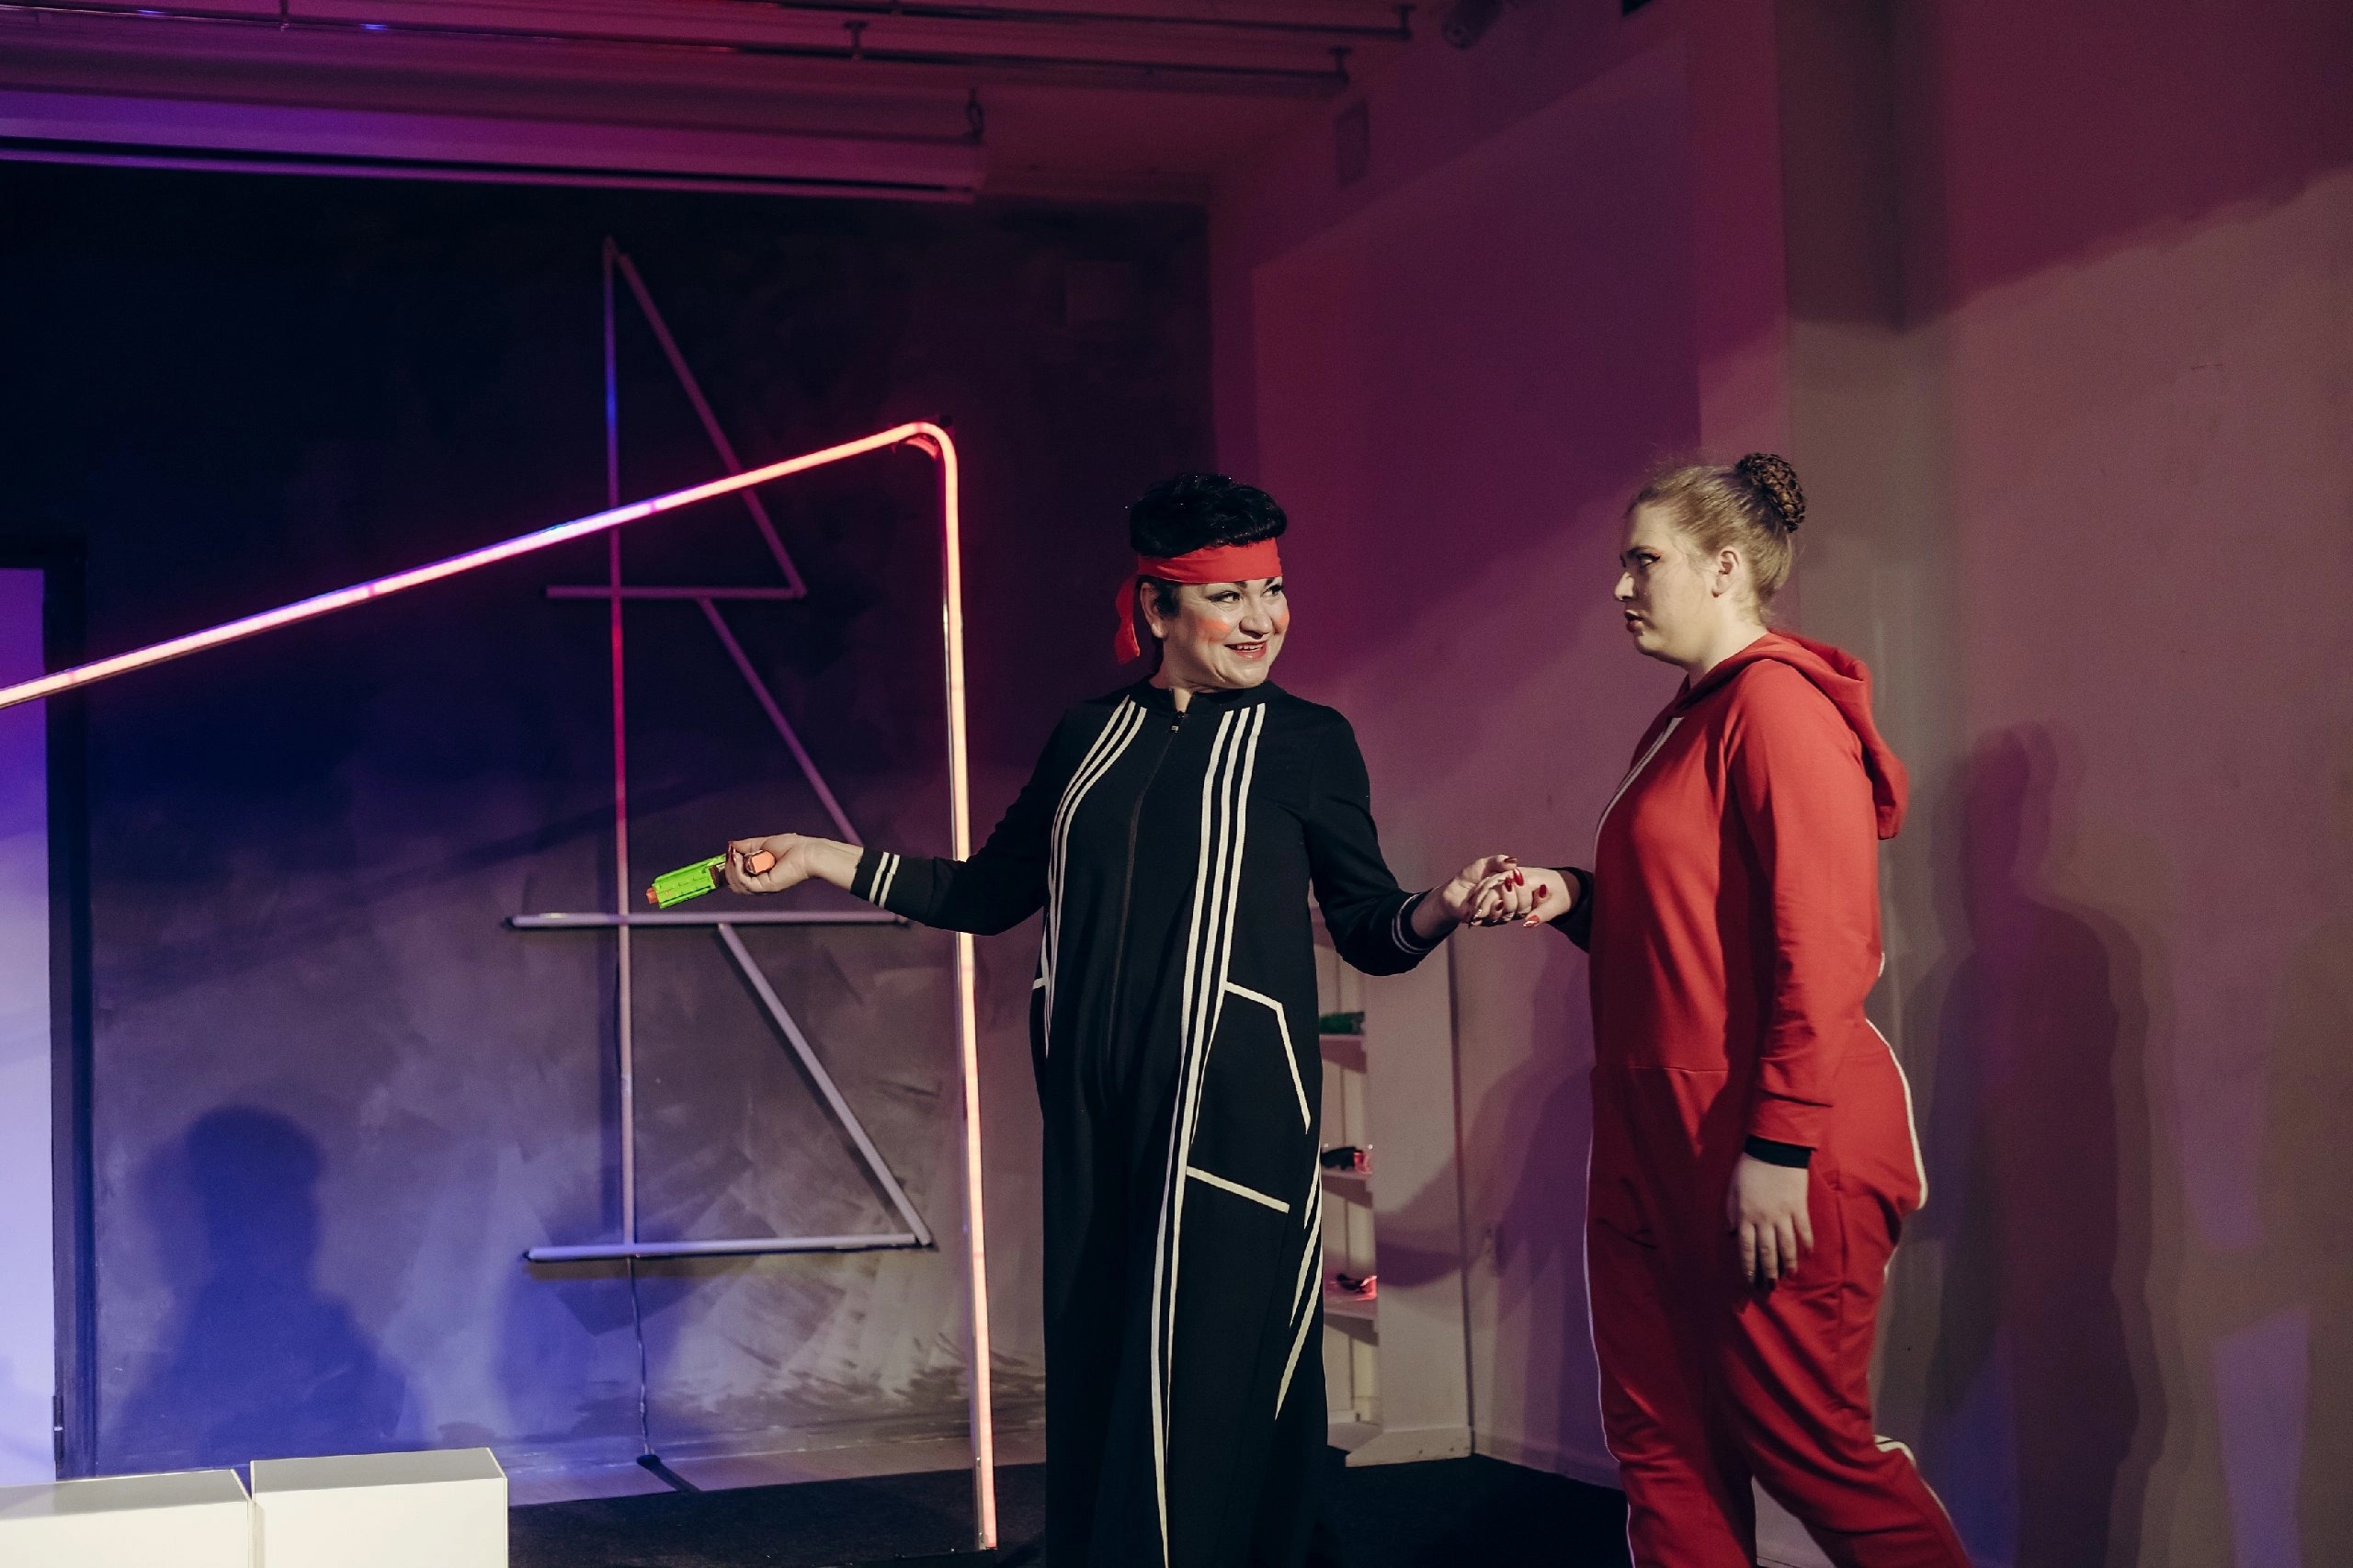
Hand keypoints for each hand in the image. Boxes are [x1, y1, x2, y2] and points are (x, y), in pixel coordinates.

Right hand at [723, 834, 854, 894]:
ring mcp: (763, 887)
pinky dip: (737, 870)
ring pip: (736, 884)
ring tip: (735, 855)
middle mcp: (761, 884)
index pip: (738, 878)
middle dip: (729, 867)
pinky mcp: (765, 887)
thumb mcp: (764, 843)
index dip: (730, 868)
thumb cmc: (794, 847)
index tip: (728, 854)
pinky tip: (739, 858)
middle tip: (731, 854)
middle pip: (734, 883)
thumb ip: (747, 845)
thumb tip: (731, 845)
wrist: (808, 852)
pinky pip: (744, 882)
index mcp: (761, 876)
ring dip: (732, 868)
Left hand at [1441, 855, 1538, 926]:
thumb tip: (1513, 861)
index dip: (1527, 887)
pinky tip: (1494, 899)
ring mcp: (1496, 916)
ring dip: (1507, 900)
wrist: (1451, 891)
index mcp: (1511, 893)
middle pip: (1522, 907)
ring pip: (1508, 913)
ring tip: (1503, 885)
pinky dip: (1494, 907)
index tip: (1522, 874)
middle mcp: (1507, 907)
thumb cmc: (1470, 877)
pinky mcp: (1484, 921)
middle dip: (1520, 894)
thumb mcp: (1484, 864)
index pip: (1527, 895)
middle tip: (1512, 880)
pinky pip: (1493, 918)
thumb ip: (1498, 861)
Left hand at [1726, 1153, 1813, 1285]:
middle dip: (1768, 1270)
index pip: (1746, 1248)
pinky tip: (1808, 1254)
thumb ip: (1732, 1213)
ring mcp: (1783, 1214)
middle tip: (1770, 1285)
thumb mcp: (1732, 1190)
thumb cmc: (1748, 1168)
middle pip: (1767, 1251)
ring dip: (1788, 1262)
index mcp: (1746, 1215)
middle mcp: (1764, 1219)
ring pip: (1787, 1245)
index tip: (1750, 1281)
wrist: (1773, 1150)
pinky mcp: (1799, 1207)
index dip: (1748, 1267)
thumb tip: (1733, 1234)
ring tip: (1788, 1275)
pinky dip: (1807, 1242)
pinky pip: (1804, 1229)